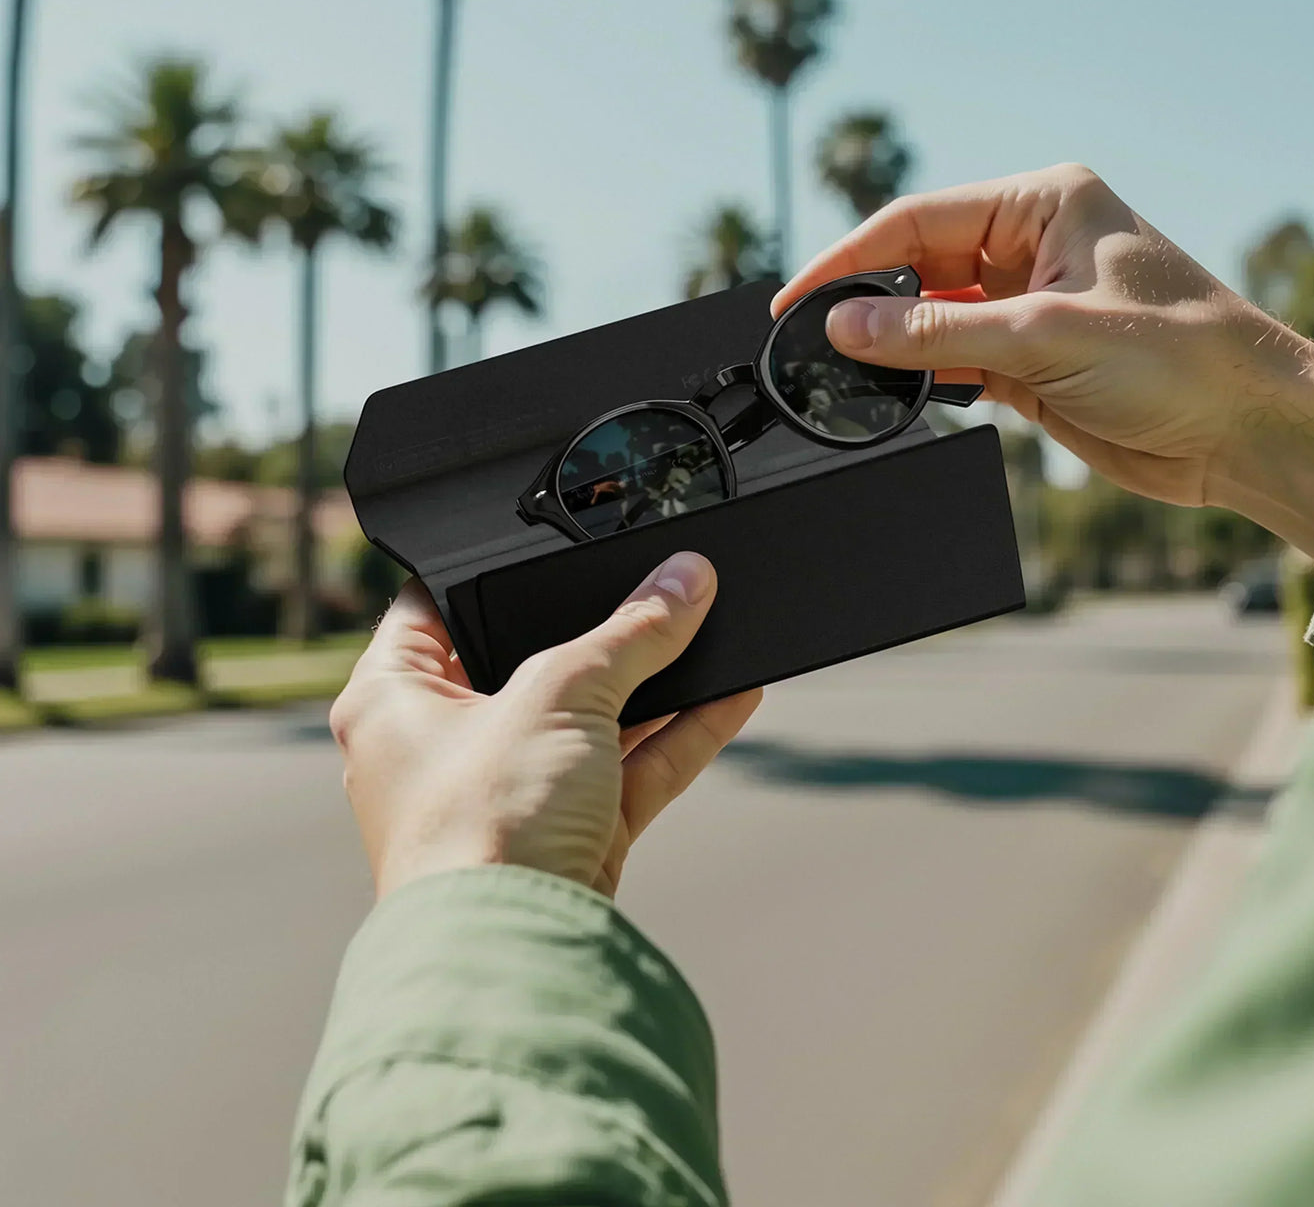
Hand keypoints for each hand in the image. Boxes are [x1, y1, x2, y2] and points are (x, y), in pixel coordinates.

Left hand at [330, 552, 760, 899]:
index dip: (493, 571)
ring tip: (710, 627)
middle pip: (528, 662)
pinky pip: (626, 769)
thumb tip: (685, 580)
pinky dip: (676, 735)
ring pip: (588, 718)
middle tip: (652, 583)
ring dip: (653, 682)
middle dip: (598, 630)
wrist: (515, 961)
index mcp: (393, 698)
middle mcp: (441, 744)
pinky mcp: (564, 835)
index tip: (553, 540)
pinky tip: (731, 695)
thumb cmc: (482, 829)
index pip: (435, 606)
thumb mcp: (560, 695)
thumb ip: (632, 633)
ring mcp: (507, 792)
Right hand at [778, 163, 1313, 573]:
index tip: (798, 298)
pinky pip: (954, 363)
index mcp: (1043, 205)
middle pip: (918, 267)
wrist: (1247, 432)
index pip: (920, 220)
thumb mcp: (1045, 336)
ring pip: (931, 320)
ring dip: (894, 349)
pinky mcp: (1029, 363)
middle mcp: (1031, 248)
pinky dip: (923, 380)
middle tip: (810, 343)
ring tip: (843, 375)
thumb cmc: (1182, 359)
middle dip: (868, 305)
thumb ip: (936, 334)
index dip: (851, 259)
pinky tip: (892, 395)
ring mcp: (1028, 307)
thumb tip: (846, 328)